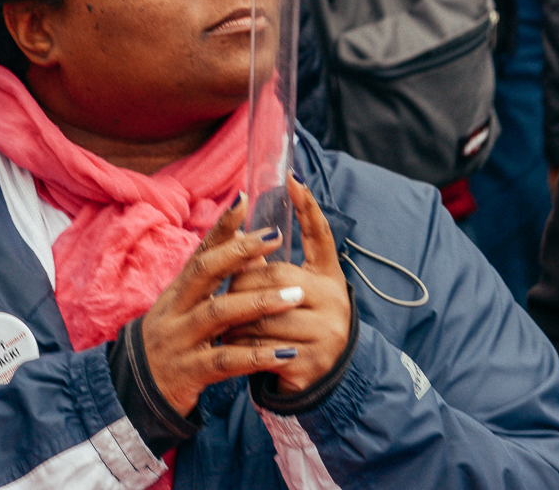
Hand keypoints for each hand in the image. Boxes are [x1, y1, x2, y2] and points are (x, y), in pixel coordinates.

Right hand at [138, 198, 308, 415]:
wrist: (135, 393)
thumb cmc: (170, 342)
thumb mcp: (183, 308)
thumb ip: (209, 281)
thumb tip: (241, 241)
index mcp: (178, 292)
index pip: (200, 251)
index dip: (221, 227)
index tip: (244, 200)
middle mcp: (176, 309)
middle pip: (205, 272)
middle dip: (240, 251)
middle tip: (276, 237)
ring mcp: (180, 340)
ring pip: (218, 313)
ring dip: (259, 302)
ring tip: (294, 296)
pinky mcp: (189, 372)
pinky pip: (225, 360)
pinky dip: (256, 356)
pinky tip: (284, 353)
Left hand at [222, 175, 353, 393]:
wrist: (323, 379)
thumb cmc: (301, 323)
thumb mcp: (296, 289)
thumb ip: (274, 259)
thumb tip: (247, 219)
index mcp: (330, 278)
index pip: (321, 236)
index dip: (308, 208)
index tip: (292, 179)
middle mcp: (335, 302)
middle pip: (276, 280)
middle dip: (243, 285)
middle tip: (225, 292)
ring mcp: (325, 335)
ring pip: (265, 316)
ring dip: (237, 319)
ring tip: (223, 323)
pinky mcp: (310, 365)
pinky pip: (263, 349)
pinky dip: (242, 347)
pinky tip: (232, 347)